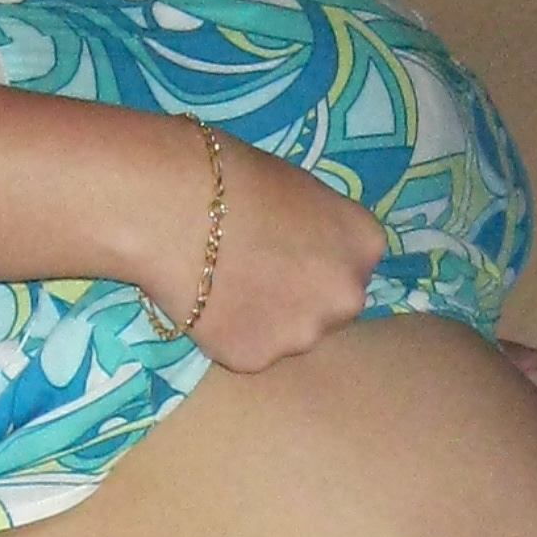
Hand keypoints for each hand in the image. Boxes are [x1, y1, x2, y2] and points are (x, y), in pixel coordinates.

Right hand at [136, 125, 386, 374]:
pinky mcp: (258, 360)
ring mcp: (304, 334)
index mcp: (365, 244)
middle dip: (303, 298)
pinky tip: (205, 306)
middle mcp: (348, 297)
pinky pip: (248, 353)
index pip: (355, 265)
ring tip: (226, 288)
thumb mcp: (301, 189)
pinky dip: (230, 337)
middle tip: (258, 275)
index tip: (290, 251)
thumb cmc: (234, 176)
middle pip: (332, 309)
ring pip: (291, 336)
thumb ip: (319, 229)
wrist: (172, 207)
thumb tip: (310, 248)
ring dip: (268, 322)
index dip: (320, 259)